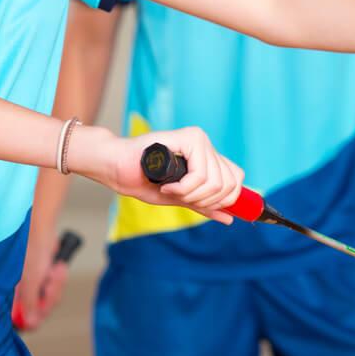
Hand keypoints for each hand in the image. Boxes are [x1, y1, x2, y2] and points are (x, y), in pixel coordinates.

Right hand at [15, 230, 69, 331]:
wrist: (42, 230)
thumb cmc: (31, 250)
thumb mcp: (31, 280)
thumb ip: (30, 302)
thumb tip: (30, 323)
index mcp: (11, 293)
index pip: (18, 318)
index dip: (31, 319)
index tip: (40, 314)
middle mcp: (21, 292)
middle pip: (38, 311)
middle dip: (49, 297)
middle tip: (50, 283)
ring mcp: (33, 286)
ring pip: (50, 300)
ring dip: (56, 285)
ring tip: (53, 271)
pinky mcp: (44, 280)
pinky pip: (55, 289)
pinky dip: (58, 279)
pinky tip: (57, 268)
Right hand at [68, 124, 243, 224]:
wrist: (118, 169)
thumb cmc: (143, 181)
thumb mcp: (180, 198)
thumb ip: (204, 205)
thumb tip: (230, 217)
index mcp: (207, 156)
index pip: (236, 179)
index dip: (224, 199)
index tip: (199, 204)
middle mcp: (206, 144)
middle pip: (229, 184)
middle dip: (205, 201)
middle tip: (180, 197)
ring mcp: (198, 139)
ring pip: (215, 182)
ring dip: (191, 195)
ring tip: (170, 191)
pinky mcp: (189, 138)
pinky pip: (201, 175)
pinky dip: (184, 189)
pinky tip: (167, 186)